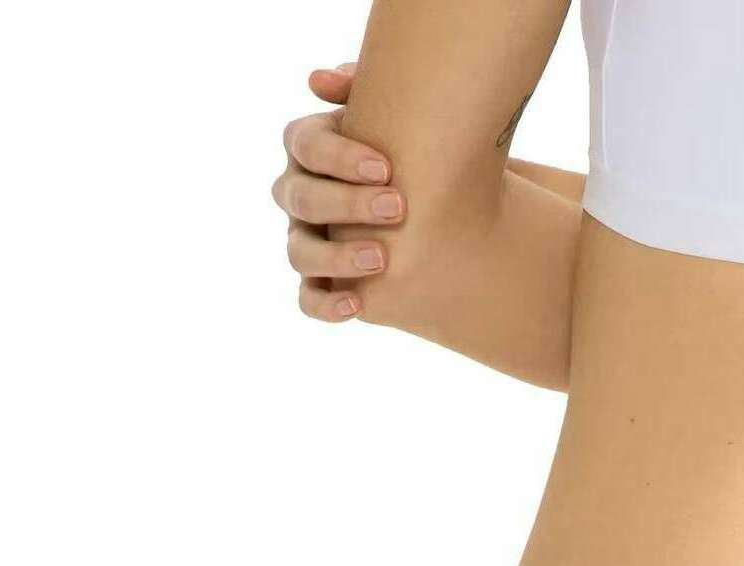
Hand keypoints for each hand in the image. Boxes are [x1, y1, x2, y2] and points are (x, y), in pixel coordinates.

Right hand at [271, 63, 405, 321]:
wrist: (445, 208)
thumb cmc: (416, 151)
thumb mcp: (402, 116)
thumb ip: (369, 88)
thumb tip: (321, 80)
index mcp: (311, 149)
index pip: (303, 144)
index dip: (339, 157)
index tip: (387, 168)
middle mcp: (299, 193)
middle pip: (299, 197)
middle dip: (346, 204)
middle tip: (398, 208)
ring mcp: (305, 240)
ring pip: (299, 252)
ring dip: (336, 256)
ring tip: (382, 258)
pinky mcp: (320, 282)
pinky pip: (308, 299)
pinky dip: (326, 305)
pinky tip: (357, 306)